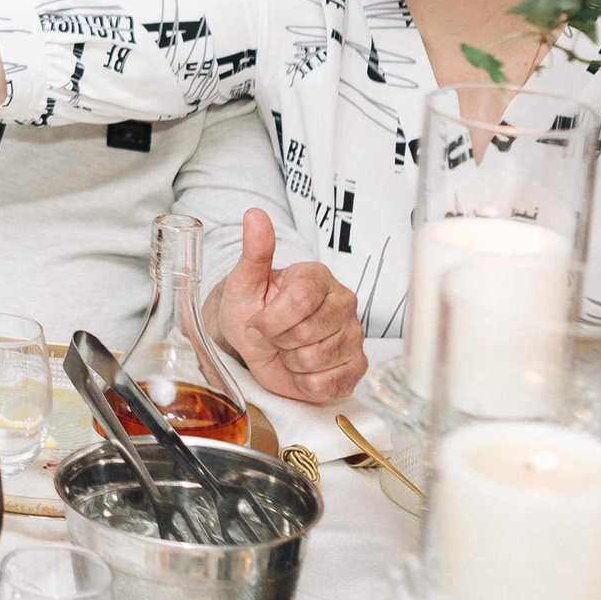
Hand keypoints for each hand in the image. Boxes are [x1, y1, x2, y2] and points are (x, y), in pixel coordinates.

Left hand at [202, 209, 367, 401]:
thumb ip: (255, 251)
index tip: (257, 323)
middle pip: (308, 334)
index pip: (300, 301)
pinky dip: (306, 383)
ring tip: (288, 349)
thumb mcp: (244, 281)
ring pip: (316, 360)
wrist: (256, 343)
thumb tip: (254, 215)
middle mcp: (343, 302)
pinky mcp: (357, 366)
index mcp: (318, 277)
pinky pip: (329, 384)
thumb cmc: (252, 309)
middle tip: (274, 336)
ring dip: (291, 362)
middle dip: (279, 341)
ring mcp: (354, 335)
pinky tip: (302, 369)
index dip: (271, 320)